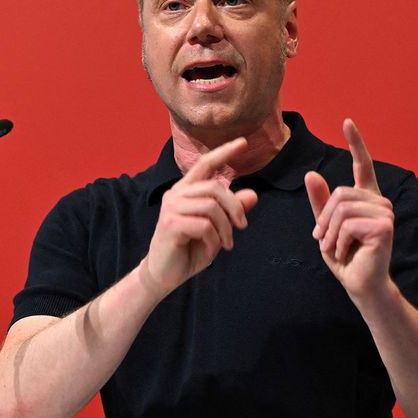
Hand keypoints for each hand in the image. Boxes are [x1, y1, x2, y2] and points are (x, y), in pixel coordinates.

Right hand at [141, 138, 258, 296]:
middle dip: (234, 208)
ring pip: (212, 207)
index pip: (205, 164)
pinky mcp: (171, 224)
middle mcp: (176, 194)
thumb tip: (253, 194)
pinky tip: (211, 251)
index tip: (243, 142)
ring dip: (226, 229)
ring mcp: (171, 208)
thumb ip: (231, 212)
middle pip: (215, 187)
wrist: (164, 275)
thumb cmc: (189, 250)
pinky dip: (214, 241)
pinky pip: (205, 226)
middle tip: (242, 227)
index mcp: (185, 190)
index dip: (224, 152)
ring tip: (226, 244)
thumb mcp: (216, 230)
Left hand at [304, 119, 393, 298]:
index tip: (347, 121)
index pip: (363, 165)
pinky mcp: (384, 226)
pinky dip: (339, 243)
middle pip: (339, 193)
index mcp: (366, 198)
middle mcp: (379, 201)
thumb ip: (320, 203)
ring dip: (330, 233)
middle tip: (326, 241)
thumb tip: (311, 174)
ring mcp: (385, 212)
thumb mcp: (325, 228)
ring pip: (341, 208)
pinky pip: (347, 225)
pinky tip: (348, 253)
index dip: (356, 142)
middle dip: (324, 220)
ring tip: (337, 248)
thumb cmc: (345, 256)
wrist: (360, 284)